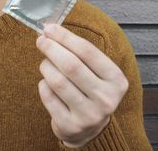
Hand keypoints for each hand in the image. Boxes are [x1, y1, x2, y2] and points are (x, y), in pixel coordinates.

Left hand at [36, 24, 128, 147]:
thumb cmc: (89, 90)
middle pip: (71, 65)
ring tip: (45, 63)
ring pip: (57, 80)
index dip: (65, 37)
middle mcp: (106, 99)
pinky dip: (43, 84)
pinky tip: (47, 83)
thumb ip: (79, 52)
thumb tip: (51, 30)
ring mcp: (89, 115)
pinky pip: (48, 96)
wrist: (89, 129)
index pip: (88, 51)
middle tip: (41, 40)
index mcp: (116, 80)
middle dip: (51, 48)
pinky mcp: (70, 126)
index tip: (50, 28)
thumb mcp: (96, 72)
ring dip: (45, 66)